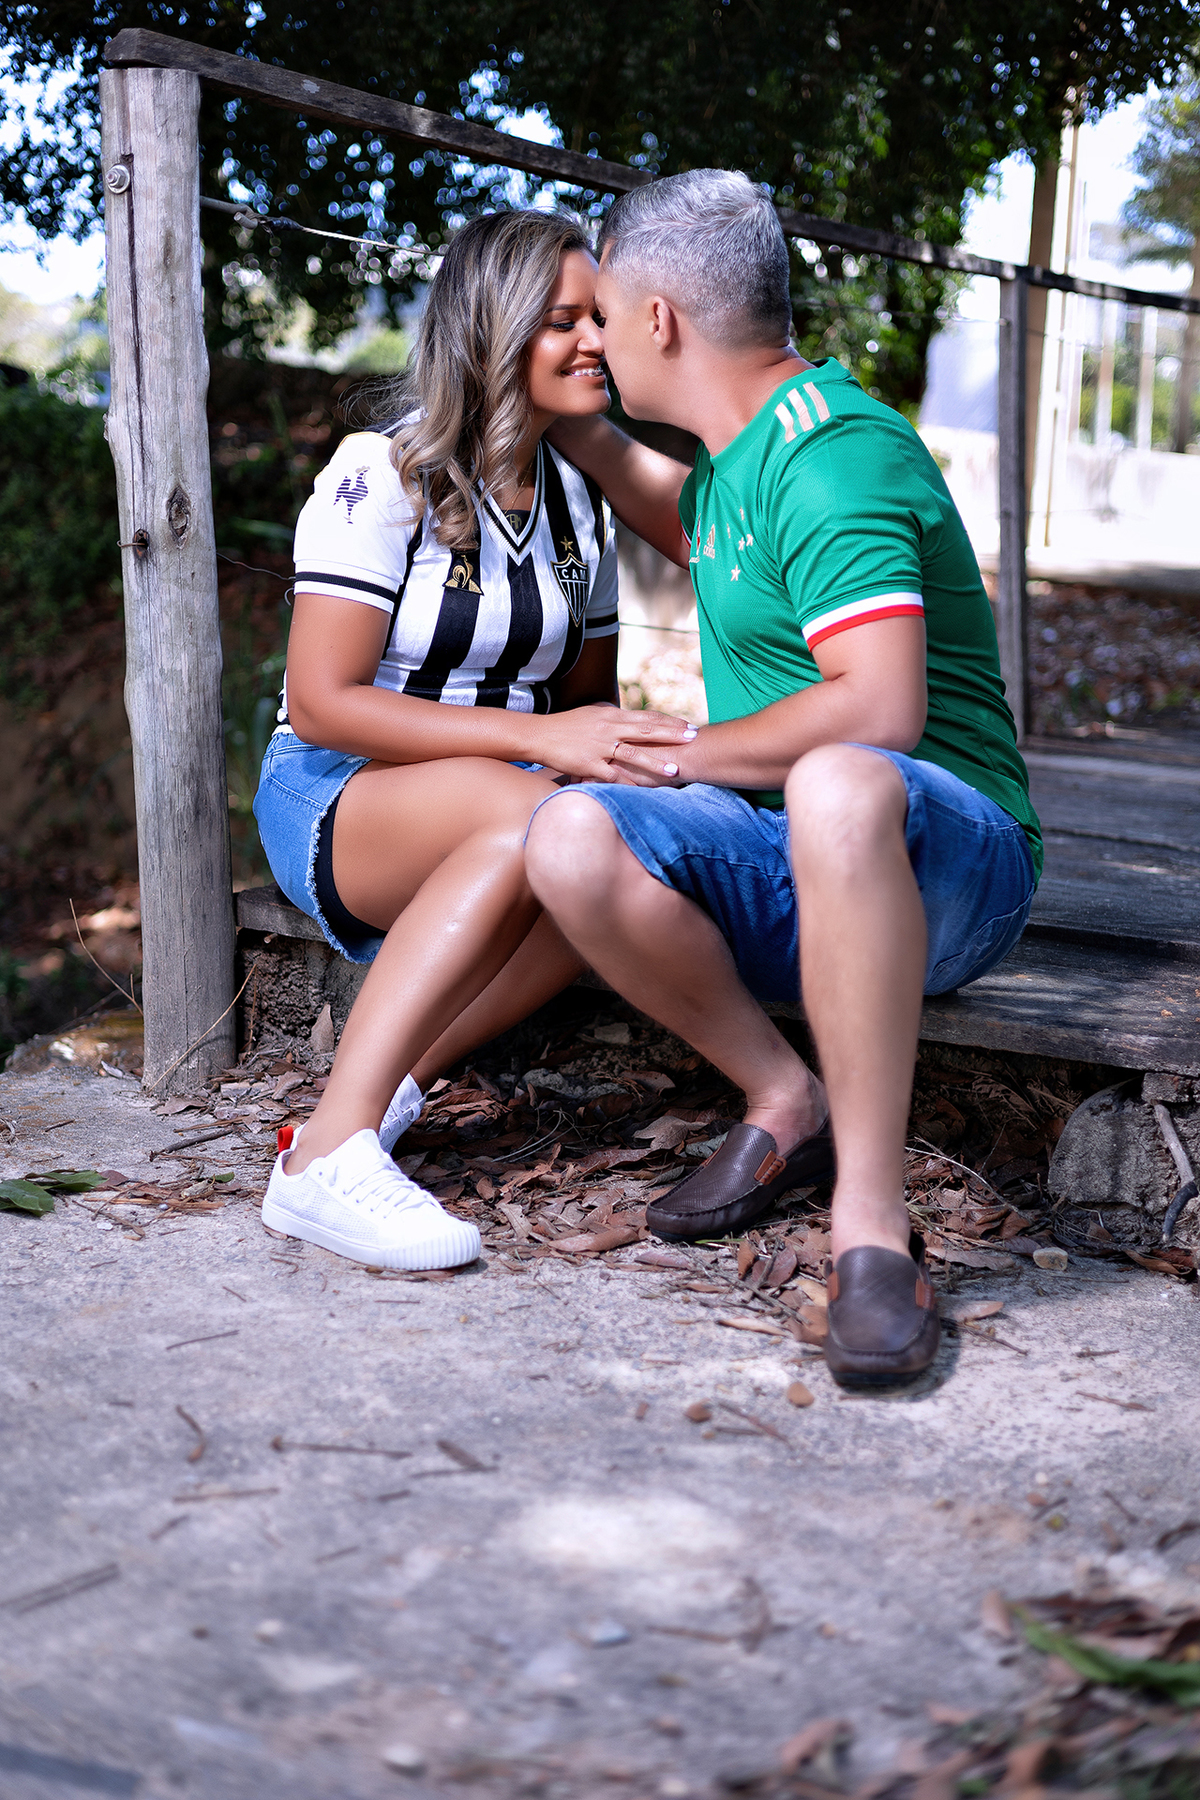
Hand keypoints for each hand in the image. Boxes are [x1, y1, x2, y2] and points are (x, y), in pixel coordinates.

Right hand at [535, 704, 695, 784]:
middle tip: (693, 738)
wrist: (539, 735)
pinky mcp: (589, 764)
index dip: (669, 721)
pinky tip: (644, 791)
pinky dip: (628, 783)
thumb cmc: (566, 726)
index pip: (646, 717)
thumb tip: (631, 719)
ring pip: (633, 754)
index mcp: (611, 715)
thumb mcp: (592, 715)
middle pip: (646, 731)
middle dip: (672, 735)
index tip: (688, 725)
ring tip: (675, 769)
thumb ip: (614, 718)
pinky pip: (612, 776)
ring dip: (655, 762)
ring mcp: (599, 747)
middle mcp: (608, 728)